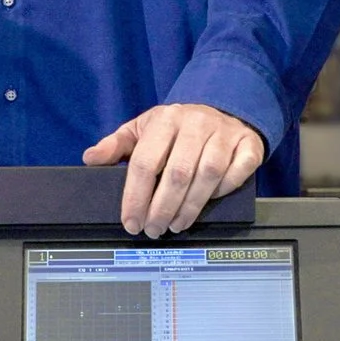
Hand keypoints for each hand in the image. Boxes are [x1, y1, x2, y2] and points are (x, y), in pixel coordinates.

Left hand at [84, 103, 265, 236]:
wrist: (223, 110)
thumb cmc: (177, 128)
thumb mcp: (143, 129)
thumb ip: (117, 145)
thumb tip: (91, 159)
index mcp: (165, 119)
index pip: (145, 161)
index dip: (135, 196)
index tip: (131, 222)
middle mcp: (196, 123)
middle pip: (177, 173)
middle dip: (162, 208)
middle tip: (153, 230)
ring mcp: (225, 133)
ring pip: (208, 175)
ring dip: (190, 207)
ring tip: (176, 225)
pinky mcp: (248, 145)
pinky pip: (238, 172)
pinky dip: (223, 191)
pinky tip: (207, 205)